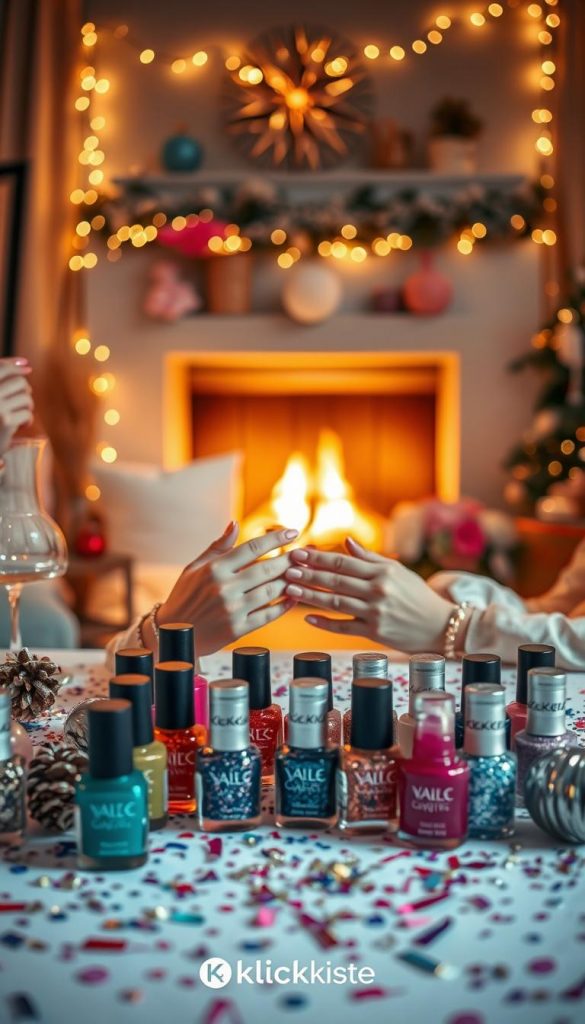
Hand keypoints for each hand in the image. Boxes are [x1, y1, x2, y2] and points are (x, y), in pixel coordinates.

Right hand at [0, 358, 32, 454]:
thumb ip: (3, 378)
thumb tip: (26, 364)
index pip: (1, 368)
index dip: (15, 365)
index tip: (28, 367)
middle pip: (19, 382)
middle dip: (25, 392)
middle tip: (22, 404)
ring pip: (26, 398)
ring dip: (28, 408)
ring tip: (20, 415)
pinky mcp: (5, 420)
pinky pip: (27, 413)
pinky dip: (28, 420)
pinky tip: (21, 426)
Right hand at [150, 522, 298, 655]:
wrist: (173, 634)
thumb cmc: (185, 596)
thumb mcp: (195, 568)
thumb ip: (218, 547)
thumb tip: (235, 523)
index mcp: (214, 569)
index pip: (252, 548)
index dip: (275, 539)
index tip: (293, 532)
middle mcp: (224, 588)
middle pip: (266, 569)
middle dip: (289, 560)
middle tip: (304, 554)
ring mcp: (232, 610)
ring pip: (271, 592)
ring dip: (289, 582)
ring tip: (301, 574)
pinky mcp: (238, 629)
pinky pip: (268, 616)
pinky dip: (283, 606)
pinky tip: (293, 598)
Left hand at [284, 536, 455, 652]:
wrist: (441, 626)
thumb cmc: (417, 595)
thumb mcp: (398, 571)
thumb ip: (370, 558)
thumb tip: (345, 542)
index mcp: (383, 572)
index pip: (343, 562)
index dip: (319, 558)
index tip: (299, 553)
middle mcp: (378, 591)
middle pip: (336, 581)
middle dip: (309, 574)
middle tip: (287, 569)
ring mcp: (375, 613)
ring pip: (336, 603)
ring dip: (311, 596)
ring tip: (291, 589)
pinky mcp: (374, 633)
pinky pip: (344, 627)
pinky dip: (325, 623)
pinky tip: (308, 618)